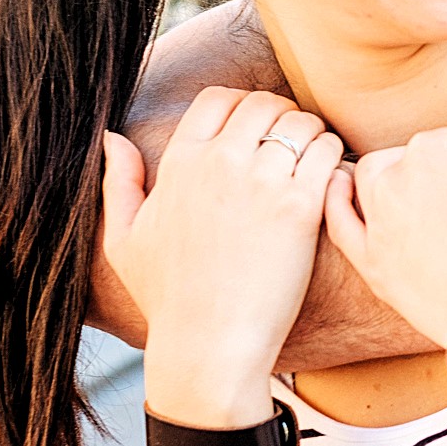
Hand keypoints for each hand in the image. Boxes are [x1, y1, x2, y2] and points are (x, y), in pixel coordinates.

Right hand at [100, 87, 341, 423]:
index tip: (258, 129)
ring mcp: (260, 182)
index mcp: (179, 163)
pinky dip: (335, 156)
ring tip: (315, 159)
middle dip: (282, 116)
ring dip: (313, 134)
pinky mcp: (298, 207)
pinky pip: (328, 151)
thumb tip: (111, 135)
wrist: (208, 347)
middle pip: (265, 103)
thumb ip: (120, 182)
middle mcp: (219, 163)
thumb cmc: (168, 300)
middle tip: (293, 143)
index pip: (219, 98)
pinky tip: (331, 180)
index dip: (243, 105)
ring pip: (302, 122)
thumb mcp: (126, 240)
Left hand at [325, 121, 446, 348]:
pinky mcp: (369, 258)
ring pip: (374, 176)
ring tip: (420, 193)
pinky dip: (337, 200)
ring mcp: (379, 218)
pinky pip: (341, 220)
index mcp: (440, 147)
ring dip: (393, 174)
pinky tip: (340, 187)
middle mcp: (400, 174)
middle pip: (425, 156)